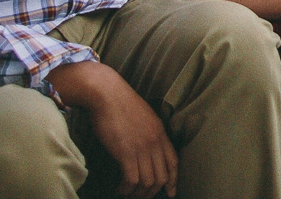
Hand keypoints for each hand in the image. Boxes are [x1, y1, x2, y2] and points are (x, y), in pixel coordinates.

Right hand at [49, 61, 177, 197]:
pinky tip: (120, 189)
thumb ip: (149, 132)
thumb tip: (145, 150)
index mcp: (160, 132)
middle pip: (161, 176)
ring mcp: (141, 147)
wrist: (106, 93)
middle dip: (152, 191)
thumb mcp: (143, 116)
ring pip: (148, 181)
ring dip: (138, 193)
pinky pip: (132, 180)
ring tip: (128, 194)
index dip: (173, 180)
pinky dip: (127, 189)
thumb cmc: (119, 103)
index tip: (170, 192)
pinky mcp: (126, 151)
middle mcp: (154, 141)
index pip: (174, 162)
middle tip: (141, 197)